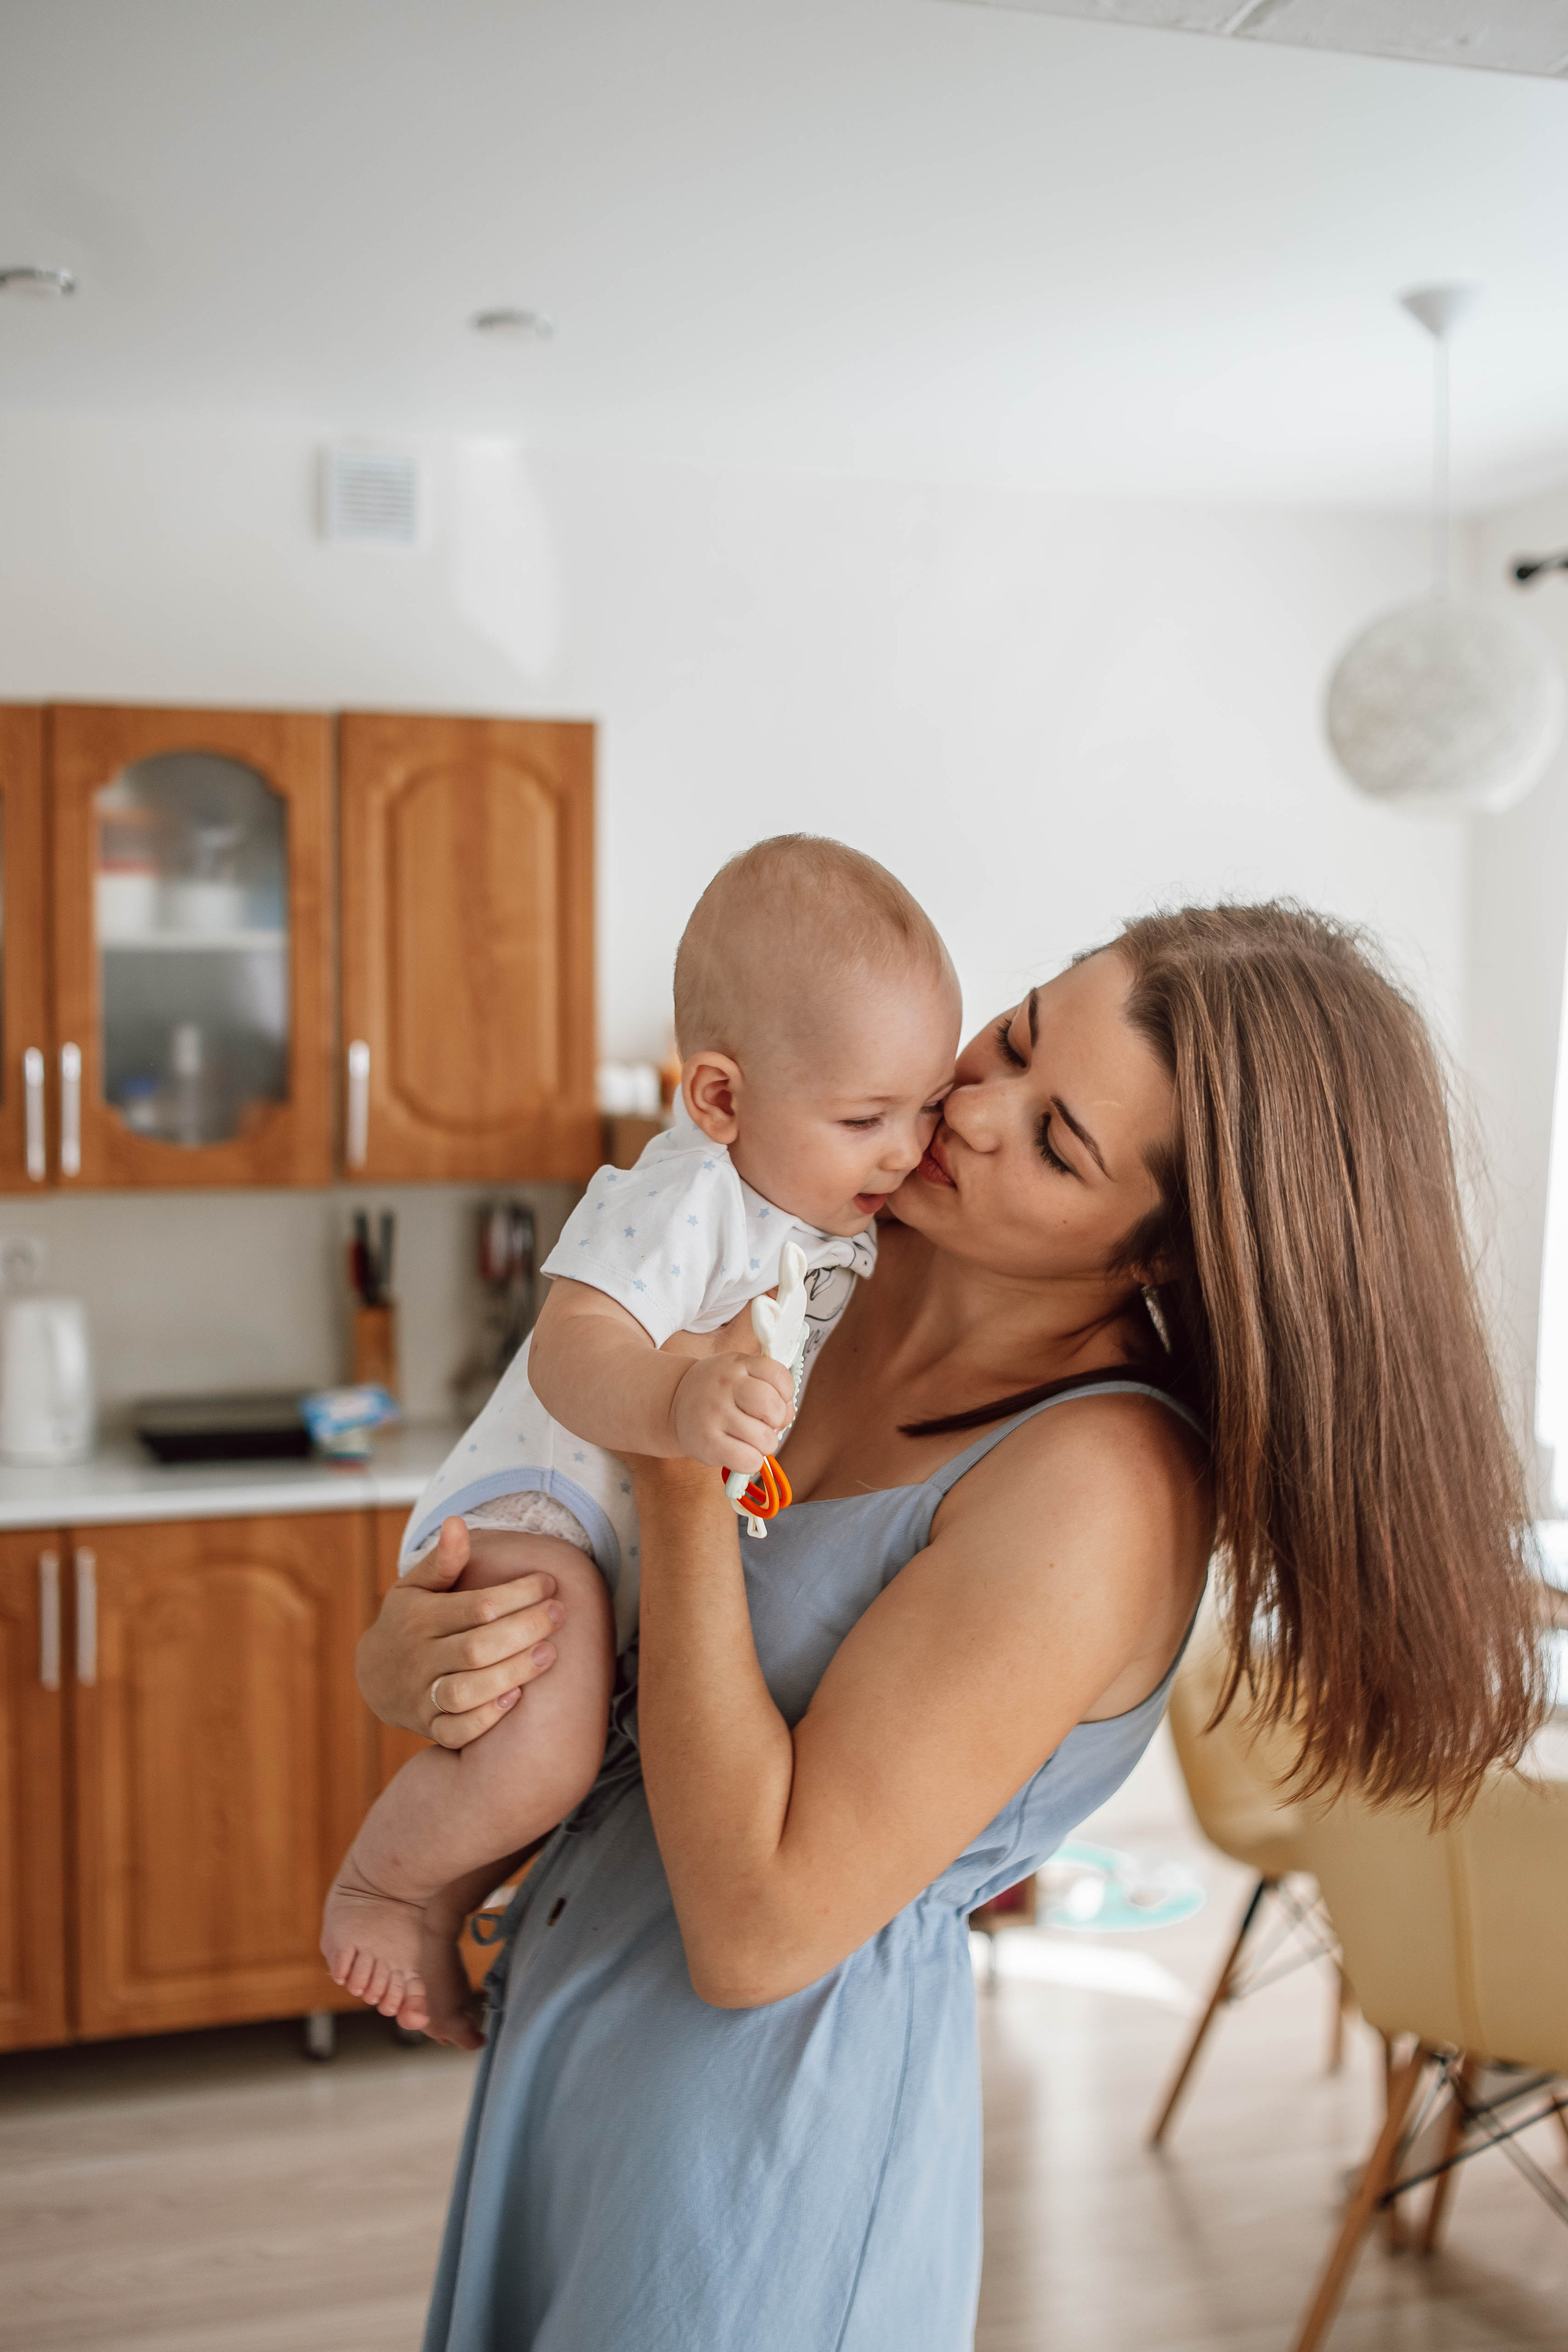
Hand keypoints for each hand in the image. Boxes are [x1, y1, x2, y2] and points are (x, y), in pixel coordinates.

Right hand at [356, 1517, 566, 1749]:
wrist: (375, 1676)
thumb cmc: (409, 1620)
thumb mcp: (416, 1586)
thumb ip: (442, 1560)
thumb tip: (458, 1523)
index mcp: (418, 1618)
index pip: (476, 1606)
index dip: (517, 1594)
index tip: (549, 1582)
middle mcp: (418, 1659)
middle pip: (477, 1648)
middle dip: (525, 1630)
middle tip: (560, 1614)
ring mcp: (422, 1697)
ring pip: (467, 1691)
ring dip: (512, 1673)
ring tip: (549, 1654)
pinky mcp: (429, 1728)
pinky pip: (455, 1732)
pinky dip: (485, 1719)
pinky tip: (517, 1697)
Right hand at [670, 1351, 793, 1472]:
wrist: (674, 1404)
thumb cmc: (717, 1392)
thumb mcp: (740, 1375)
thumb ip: (769, 1388)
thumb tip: (786, 1416)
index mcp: (738, 1364)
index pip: (779, 1376)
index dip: (786, 1393)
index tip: (777, 1399)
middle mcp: (725, 1385)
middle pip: (772, 1407)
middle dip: (777, 1420)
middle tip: (765, 1422)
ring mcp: (715, 1414)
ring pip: (764, 1438)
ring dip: (765, 1444)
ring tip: (752, 1439)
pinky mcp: (708, 1442)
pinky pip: (748, 1460)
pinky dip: (752, 1461)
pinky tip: (743, 1453)